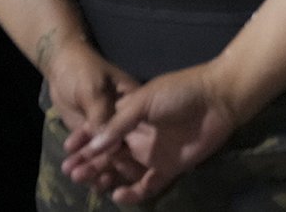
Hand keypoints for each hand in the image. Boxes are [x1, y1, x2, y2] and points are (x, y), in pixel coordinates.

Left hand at [40, 34, 145, 190]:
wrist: (60, 64)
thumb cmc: (82, 70)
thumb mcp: (93, 90)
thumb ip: (101, 116)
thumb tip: (111, 146)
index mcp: (134, 102)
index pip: (137, 128)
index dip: (132, 148)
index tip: (120, 165)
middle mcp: (126, 116)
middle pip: (125, 142)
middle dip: (114, 163)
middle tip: (100, 178)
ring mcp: (108, 124)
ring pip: (109, 150)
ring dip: (100, 165)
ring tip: (89, 180)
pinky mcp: (92, 131)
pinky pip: (94, 150)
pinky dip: (89, 162)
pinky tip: (82, 174)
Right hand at [62, 62, 239, 203]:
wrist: (218, 98)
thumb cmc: (180, 91)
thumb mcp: (144, 101)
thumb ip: (119, 124)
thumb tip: (92, 145)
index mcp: (130, 116)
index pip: (101, 131)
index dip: (84, 139)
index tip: (67, 148)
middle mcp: (138, 137)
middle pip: (107, 154)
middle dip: (88, 162)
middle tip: (71, 171)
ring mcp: (152, 153)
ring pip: (122, 171)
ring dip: (104, 177)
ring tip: (87, 180)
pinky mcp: (169, 168)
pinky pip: (147, 186)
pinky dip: (133, 193)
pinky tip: (118, 193)